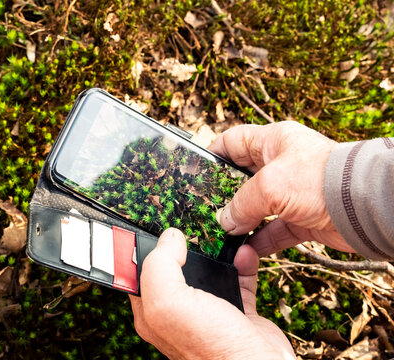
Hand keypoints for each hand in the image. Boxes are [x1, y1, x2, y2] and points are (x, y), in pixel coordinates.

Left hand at [129, 228, 294, 359]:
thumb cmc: (211, 348)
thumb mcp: (169, 303)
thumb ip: (160, 266)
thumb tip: (169, 238)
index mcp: (154, 310)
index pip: (137, 272)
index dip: (142, 248)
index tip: (148, 224)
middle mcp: (179, 310)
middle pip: (174, 266)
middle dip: (181, 244)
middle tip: (189, 224)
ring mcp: (208, 309)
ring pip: (207, 269)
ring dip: (215, 250)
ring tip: (218, 233)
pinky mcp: (236, 308)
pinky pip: (237, 277)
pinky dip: (241, 262)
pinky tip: (243, 252)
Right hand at [208, 121, 353, 255]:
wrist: (365, 207)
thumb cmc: (321, 179)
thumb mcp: (270, 185)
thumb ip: (241, 203)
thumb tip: (224, 221)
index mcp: (273, 142)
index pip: (234, 141)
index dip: (214, 154)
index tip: (197, 172)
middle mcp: (282, 164)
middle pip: (242, 178)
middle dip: (224, 194)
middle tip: (206, 208)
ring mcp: (292, 192)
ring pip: (257, 207)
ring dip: (241, 221)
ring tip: (222, 233)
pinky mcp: (302, 217)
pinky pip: (274, 230)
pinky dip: (260, 240)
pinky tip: (244, 250)